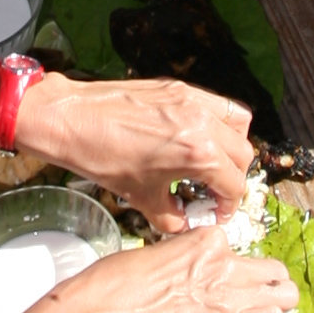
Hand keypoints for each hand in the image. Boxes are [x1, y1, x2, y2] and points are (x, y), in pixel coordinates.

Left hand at [19, 70, 253, 225]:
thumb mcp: (140, 197)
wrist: (71, 119)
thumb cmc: (101, 157)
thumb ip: (170, 216)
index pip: (234, 184)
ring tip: (211, 161)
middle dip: (232, 178)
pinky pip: (216, 103)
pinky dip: (217, 121)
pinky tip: (195, 137)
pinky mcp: (179, 88)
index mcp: (199, 152)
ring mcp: (192, 100)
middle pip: (243, 154)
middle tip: (213, 192)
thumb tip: (183, 224)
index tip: (216, 212)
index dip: (228, 206)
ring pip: (238, 122)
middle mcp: (204, 122)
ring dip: (232, 145)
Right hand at [49, 228, 295, 312]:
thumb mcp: (153, 256)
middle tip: (250, 302)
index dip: (232, 271)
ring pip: (284, 294)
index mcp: (205, 240)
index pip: (237, 250)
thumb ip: (183, 262)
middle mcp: (224, 261)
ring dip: (274, 306)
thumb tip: (190, 279)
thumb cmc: (113, 286)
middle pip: (273, 270)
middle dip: (266, 286)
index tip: (219, 285)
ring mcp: (230, 293)